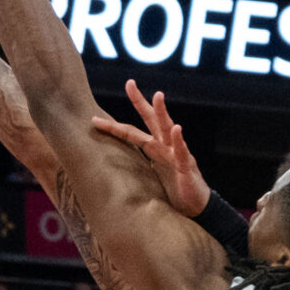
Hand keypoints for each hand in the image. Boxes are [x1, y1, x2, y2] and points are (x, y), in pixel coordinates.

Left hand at [92, 80, 209, 216]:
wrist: (195, 207)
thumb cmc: (173, 191)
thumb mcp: (150, 178)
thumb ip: (137, 169)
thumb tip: (112, 174)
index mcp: (155, 149)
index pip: (132, 133)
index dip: (114, 126)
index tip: (95, 118)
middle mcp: (165, 146)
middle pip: (151, 120)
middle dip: (140, 101)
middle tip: (129, 83)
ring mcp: (176, 154)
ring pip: (167, 129)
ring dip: (162, 112)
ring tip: (157, 96)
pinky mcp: (186, 166)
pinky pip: (182, 151)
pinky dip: (178, 140)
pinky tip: (176, 128)